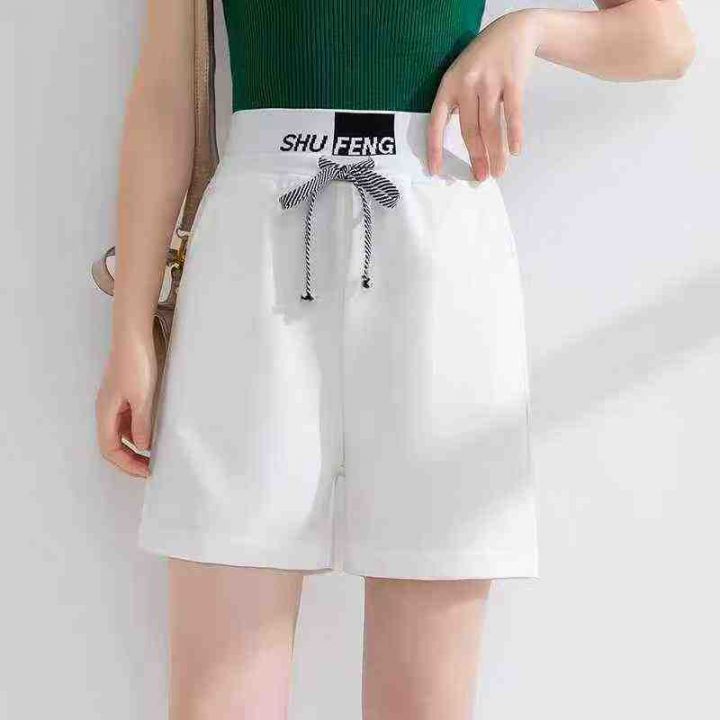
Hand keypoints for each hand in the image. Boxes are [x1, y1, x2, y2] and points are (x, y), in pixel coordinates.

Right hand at [95, 333, 156, 477]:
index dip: (127, 464)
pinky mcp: (124, 393)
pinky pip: (128, 419)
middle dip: (130, 459)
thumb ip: (141, 424)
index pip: (110, 449)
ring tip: (154, 453)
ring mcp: (115, 401)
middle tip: (150, 467)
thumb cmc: (135, 362)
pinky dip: (138, 430)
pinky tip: (152, 431)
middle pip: (113, 444)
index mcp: (105, 412)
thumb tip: (142, 446)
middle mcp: (106, 409)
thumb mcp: (142, 398)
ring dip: (135, 445)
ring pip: (121, 432)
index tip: (146, 471)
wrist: (134, 336)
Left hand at [427, 9, 540, 179]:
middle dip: (476, 158)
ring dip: (496, 153)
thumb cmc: (482, 61)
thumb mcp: (461, 77)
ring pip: (491, 127)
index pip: (436, 123)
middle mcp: (466, 84)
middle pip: (469, 131)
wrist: (513, 30)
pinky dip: (514, 134)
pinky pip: (513, 114)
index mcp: (448, 86)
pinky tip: (515, 151)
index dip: (435, 149)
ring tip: (499, 172)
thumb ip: (457, 106)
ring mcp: (490, 81)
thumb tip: (463, 142)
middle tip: (481, 178)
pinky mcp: (513, 80)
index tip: (436, 171)